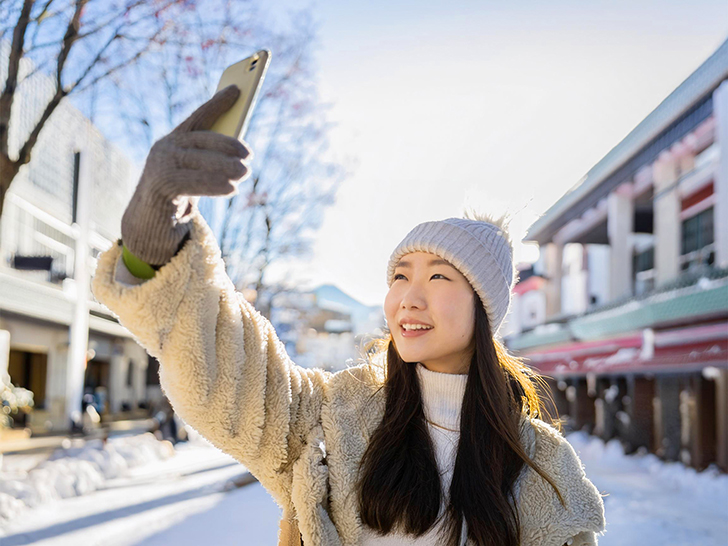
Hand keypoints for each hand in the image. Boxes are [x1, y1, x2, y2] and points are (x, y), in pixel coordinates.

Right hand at [121, 85, 252, 265]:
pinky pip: (190, 182)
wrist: (149, 228)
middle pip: (201, 140)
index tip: (236, 89)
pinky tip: (231, 189)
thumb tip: (241, 152)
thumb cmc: (179, 199)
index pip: (198, 118)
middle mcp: (165, 149)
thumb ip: (211, 160)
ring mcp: (159, 166)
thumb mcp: (197, 176)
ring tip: (245, 172)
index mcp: (175, 141)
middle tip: (249, 156)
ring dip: (224, 166)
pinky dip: (213, 184)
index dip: (216, 103)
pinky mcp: (159, 187)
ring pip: (197, 161)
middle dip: (227, 145)